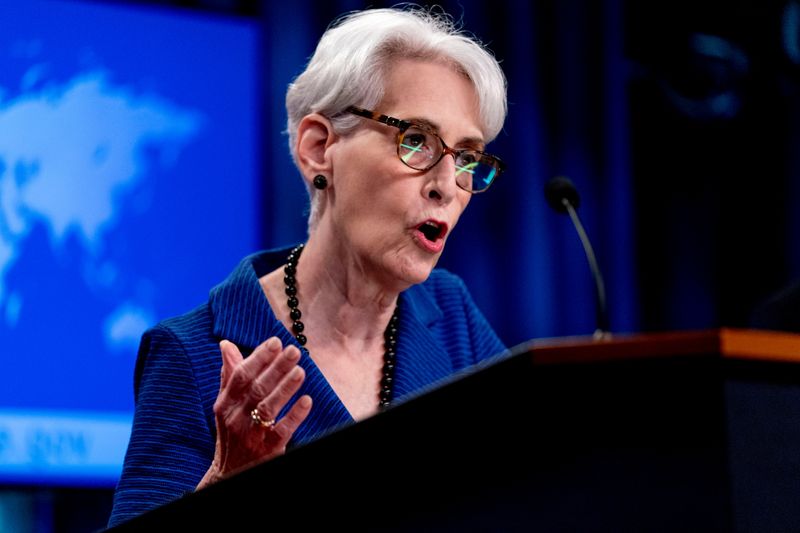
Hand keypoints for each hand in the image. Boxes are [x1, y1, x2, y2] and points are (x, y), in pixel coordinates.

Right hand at [197, 337, 311, 489]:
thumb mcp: (226, 405)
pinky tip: (307, 401)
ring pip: (268, 408)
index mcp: (224, 403)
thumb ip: (229, 375)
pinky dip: (295, 415)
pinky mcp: (267, 450)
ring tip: (301, 371)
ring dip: (285, 388)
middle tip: (294, 351)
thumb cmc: (231, 431)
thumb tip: (226, 345)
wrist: (229, 472)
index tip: (276, 342)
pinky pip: (282, 430)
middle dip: (276, 368)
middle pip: (257, 388)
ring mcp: (251, 434)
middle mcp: (235, 418)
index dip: (258, 357)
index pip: (241, 376)